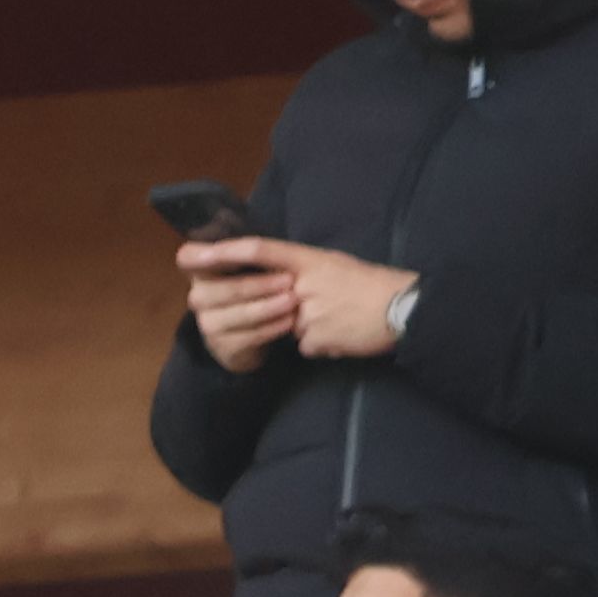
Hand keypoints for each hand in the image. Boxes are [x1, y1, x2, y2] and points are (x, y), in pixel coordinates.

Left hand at [184, 235, 419, 365]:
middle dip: (279, 305)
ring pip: (289, 324)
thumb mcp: (336, 265)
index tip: (194, 256)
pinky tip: (345, 337)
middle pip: (270, 296)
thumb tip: (286, 280)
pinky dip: (324, 344)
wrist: (404, 311)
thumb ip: (306, 270)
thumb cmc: (374, 285)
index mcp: (308, 259)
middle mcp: (301, 284)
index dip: (224, 252)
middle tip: (311, 306)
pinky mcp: (316, 338)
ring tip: (339, 322)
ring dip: (310, 328)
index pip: (258, 251)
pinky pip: (307, 345)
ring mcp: (307, 312)